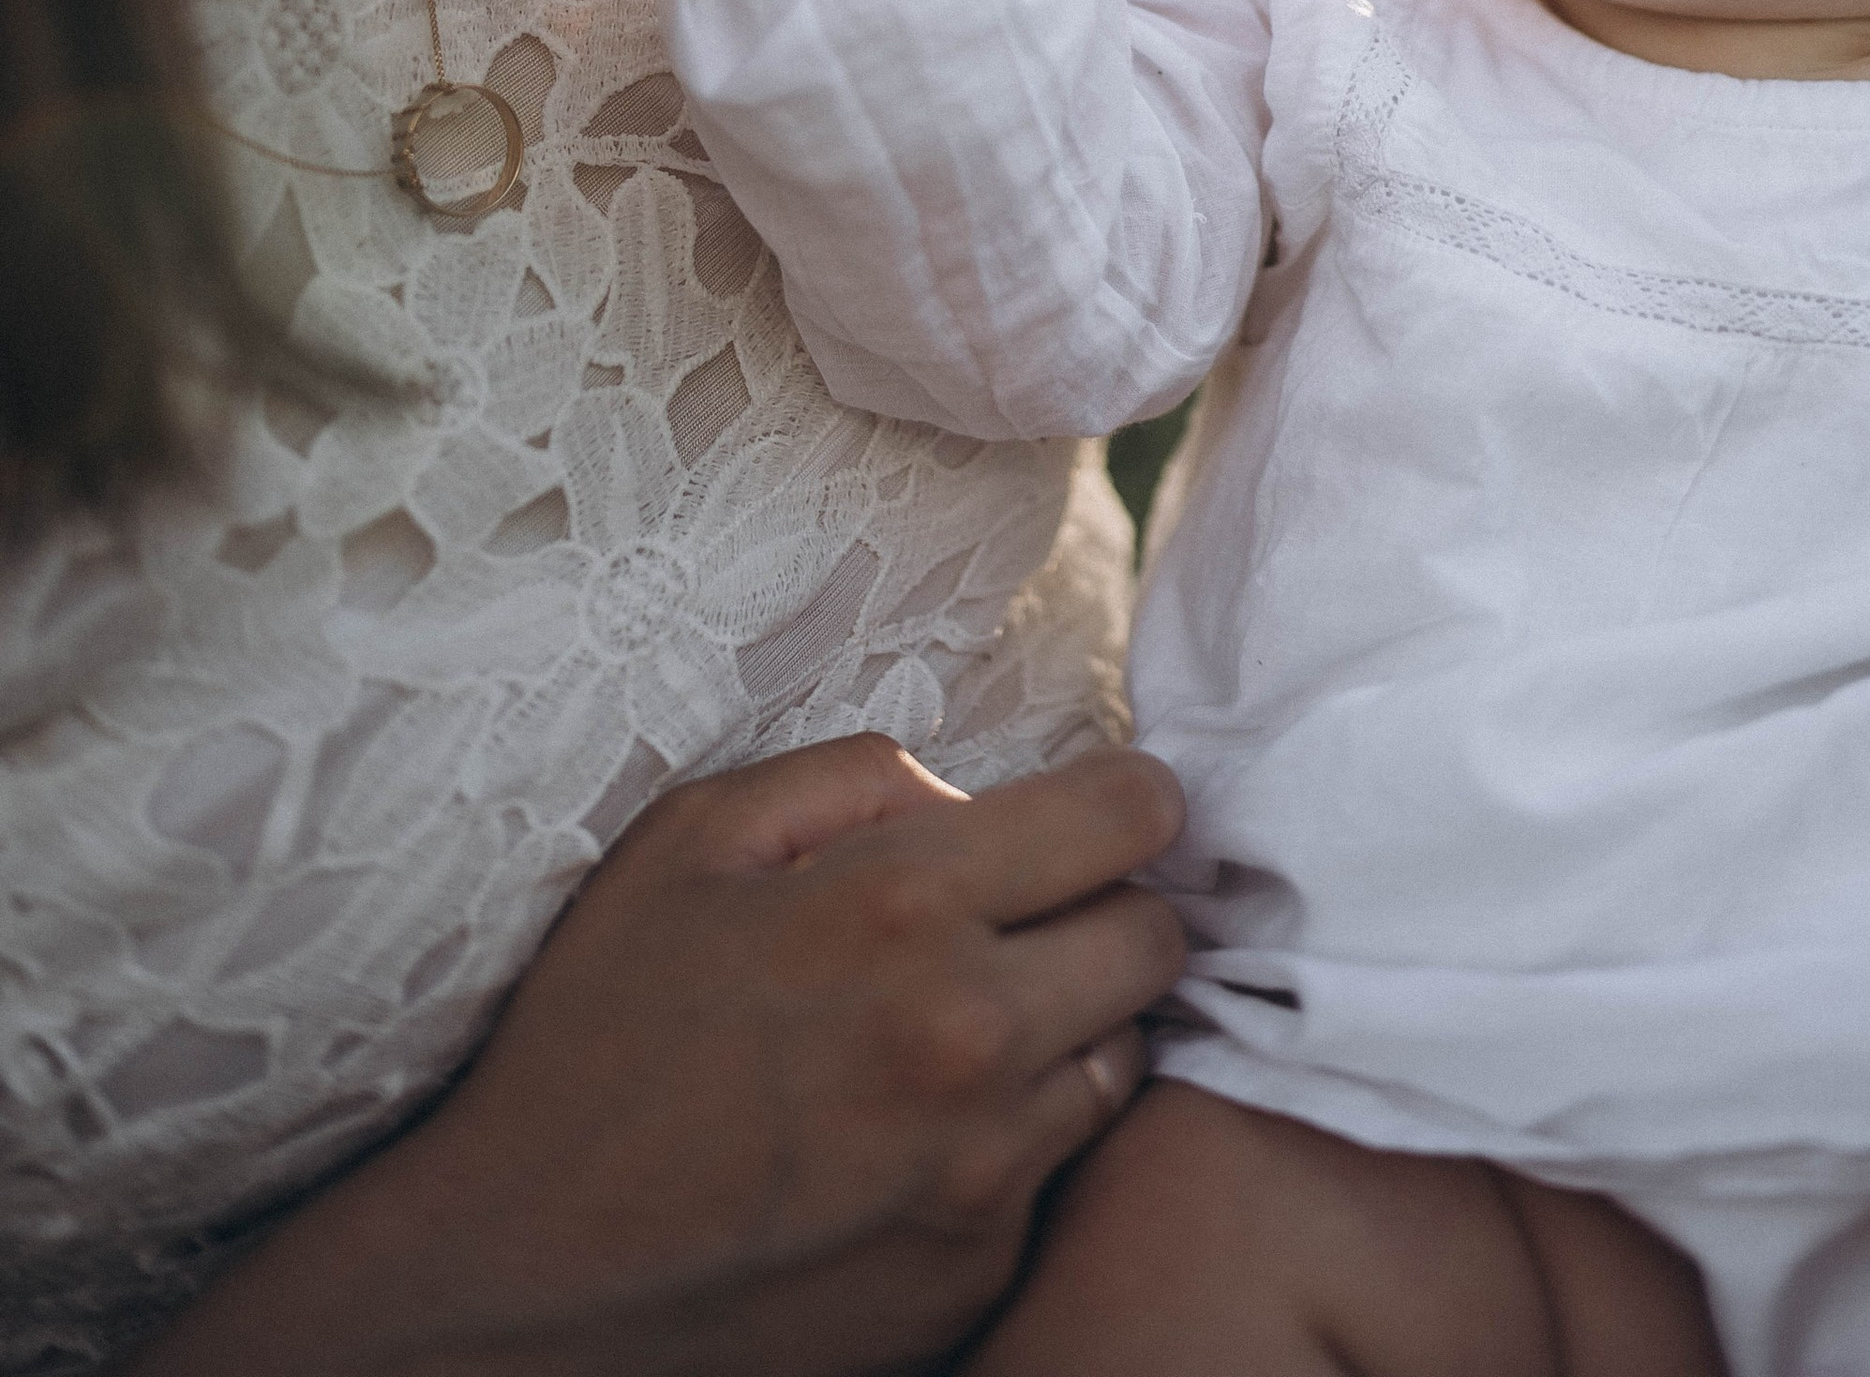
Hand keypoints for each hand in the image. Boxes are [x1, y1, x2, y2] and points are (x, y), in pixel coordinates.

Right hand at [130, 737, 1188, 1376]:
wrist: (525, 1278)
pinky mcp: (975, 1271)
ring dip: (1072, 1030)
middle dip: (1106, 909)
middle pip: (1156, 937)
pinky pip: (1057, 1171)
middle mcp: (970, 1040)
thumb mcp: (691, 843)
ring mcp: (982, 1173)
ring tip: (967, 1030)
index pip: (1131, 813)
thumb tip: (972, 798)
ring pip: (1125, 1058)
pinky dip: (1016, 1141)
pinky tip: (917, 1134)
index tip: (1103, 808)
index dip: (1128, 797)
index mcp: (904, 909)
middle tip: (1029, 920)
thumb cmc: (597, 1037)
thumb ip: (854, 779)